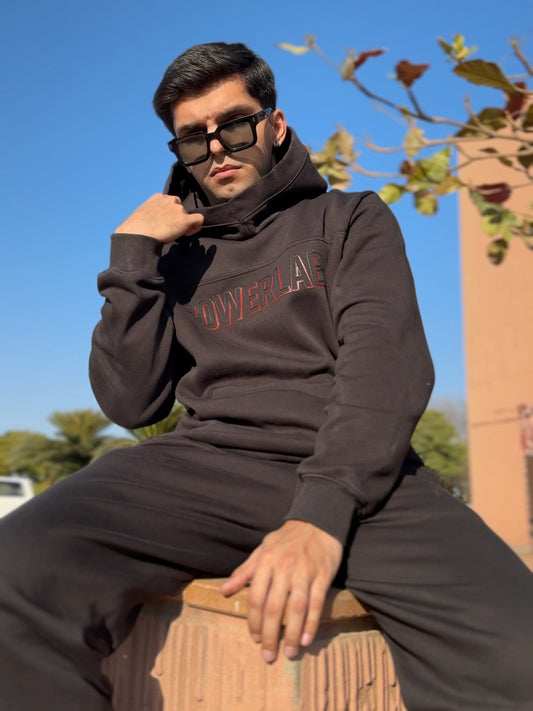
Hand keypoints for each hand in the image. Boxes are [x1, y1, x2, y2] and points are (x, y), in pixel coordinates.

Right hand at [114, 193, 203, 242]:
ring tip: (175, 234)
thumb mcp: (142, 215)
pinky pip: (199, 220)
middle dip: (178, 218)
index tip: (166, 223)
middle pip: (180, 208)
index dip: (171, 213)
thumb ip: (151, 215)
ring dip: (184, 224)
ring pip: (189, 215)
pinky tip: (188, 233)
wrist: (138, 234)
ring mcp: (178, 209)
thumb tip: (153, 224)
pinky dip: (196, 227)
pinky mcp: (185, 219)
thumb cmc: (135, 229)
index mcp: (158, 197)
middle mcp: (170, 200)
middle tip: (171, 230)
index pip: (171, 202)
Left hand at [220, 520, 342, 662]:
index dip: (253, 621)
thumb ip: (245, 571)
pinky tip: (307, 639)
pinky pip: (316, 603)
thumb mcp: (263, 549)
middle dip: (270, 635)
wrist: (318, 521)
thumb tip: (224, 590)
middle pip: (273, 607)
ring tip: (289, 652)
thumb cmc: (287, 538)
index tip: (254, 639)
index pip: (256, 597)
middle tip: (268, 655)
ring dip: (291, 633)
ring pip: (296, 608)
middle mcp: (284, 568)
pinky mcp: (323, 575)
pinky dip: (312, 623)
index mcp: (266, 562)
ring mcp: (304, 572)